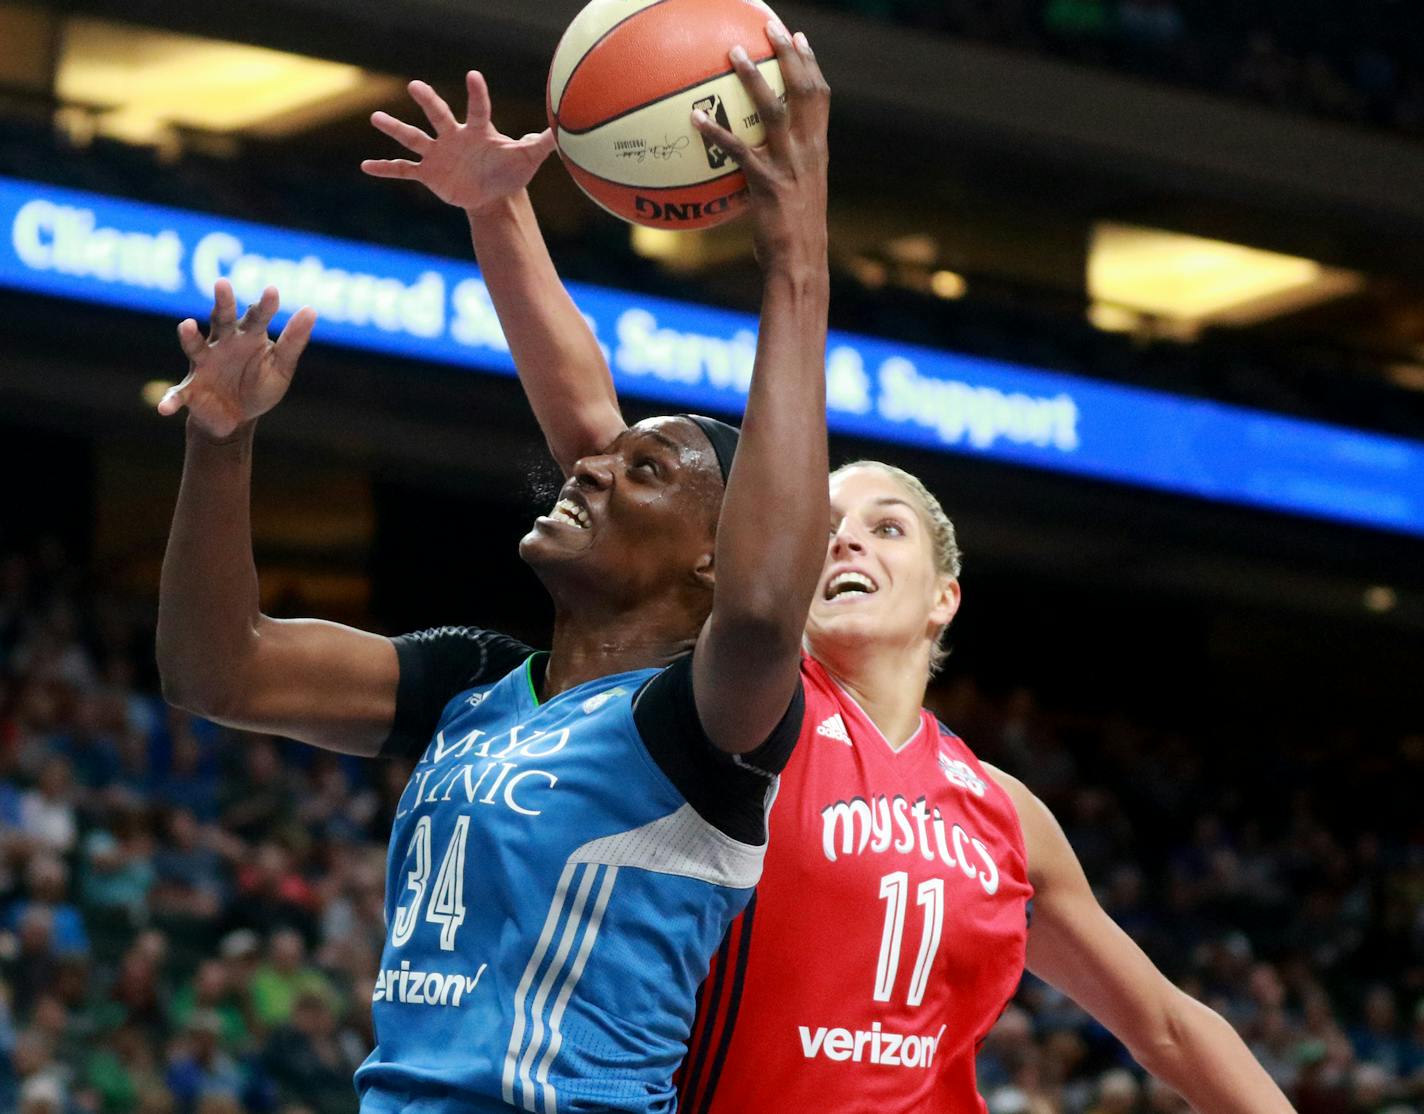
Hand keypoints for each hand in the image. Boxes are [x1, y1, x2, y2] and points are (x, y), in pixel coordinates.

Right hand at [159, 281, 315, 439]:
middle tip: (223, 284)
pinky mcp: (190, 389)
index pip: (256, 316)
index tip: (273, 291)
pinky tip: (165, 408)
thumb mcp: (281, 367)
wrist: (237, 418)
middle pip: (222, 318)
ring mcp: (204, 364)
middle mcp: (222, 343)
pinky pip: (178, 393)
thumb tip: (311, 310)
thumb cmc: (259, 386)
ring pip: (195, 346)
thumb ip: (293, 341)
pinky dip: (171, 399)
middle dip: (223, 302)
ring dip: (190, 336)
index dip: (264, 305)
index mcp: (247, 336)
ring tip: (186, 326)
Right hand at [361, 73, 556, 212]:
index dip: (478, 94)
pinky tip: (365, 167)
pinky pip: (403, 169)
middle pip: (439, 115)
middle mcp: (454, 137)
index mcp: (478, 130)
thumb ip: (542, 144)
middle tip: (415, 86)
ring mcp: (438, 154)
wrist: (492, 196)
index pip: (478, 108)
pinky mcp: (428, 173)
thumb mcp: (527, 160)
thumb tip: (563, 132)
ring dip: (396, 129)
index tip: (474, 76)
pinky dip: (386, 168)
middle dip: (428, 102)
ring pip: (414, 138)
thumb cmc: (510, 172)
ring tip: (376, 118)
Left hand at [693, 22, 829, 269]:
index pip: (820, 96)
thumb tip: (754, 156)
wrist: (801, 262)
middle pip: (804, 90)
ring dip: (753, 78)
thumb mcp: (797, 194)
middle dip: (789, 54)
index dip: (810, 64)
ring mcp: (789, 165)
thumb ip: (782, 168)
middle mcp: (808, 151)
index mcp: (818, 150)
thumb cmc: (794, 234)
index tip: (799, 37)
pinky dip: (715, 132)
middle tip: (770, 26)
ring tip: (733, 52)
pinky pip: (738, 151)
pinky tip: (694, 117)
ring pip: (774, 110)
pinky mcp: (767, 183)